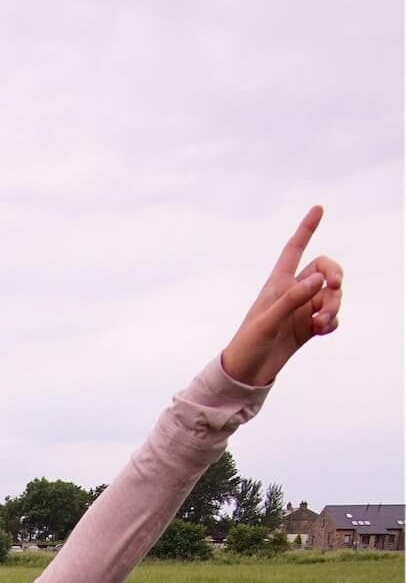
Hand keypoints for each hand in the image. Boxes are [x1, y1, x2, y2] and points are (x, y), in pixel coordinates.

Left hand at [221, 206, 342, 387]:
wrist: (246, 374)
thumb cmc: (249, 343)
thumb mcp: (268, 320)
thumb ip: (293, 298)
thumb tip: (319, 279)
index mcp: (278, 283)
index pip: (294, 249)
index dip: (306, 228)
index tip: (319, 208)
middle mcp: (292, 292)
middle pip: (324, 270)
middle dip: (335, 275)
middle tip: (337, 285)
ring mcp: (302, 310)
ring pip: (330, 295)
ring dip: (334, 305)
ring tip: (322, 322)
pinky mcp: (308, 328)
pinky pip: (330, 317)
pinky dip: (332, 321)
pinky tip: (323, 330)